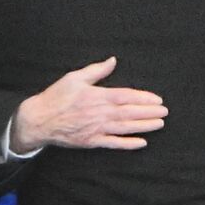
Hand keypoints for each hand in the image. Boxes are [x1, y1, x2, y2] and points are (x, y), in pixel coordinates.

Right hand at [12, 57, 166, 152]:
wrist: (38, 120)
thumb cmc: (56, 97)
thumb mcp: (74, 78)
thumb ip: (96, 70)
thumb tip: (113, 60)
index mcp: (97, 96)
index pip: (126, 96)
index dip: (143, 98)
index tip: (157, 100)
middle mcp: (99, 113)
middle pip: (129, 112)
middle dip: (149, 112)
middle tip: (165, 112)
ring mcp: (96, 128)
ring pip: (125, 127)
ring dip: (144, 126)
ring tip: (160, 124)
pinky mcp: (91, 141)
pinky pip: (114, 143)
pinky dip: (128, 144)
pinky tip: (142, 142)